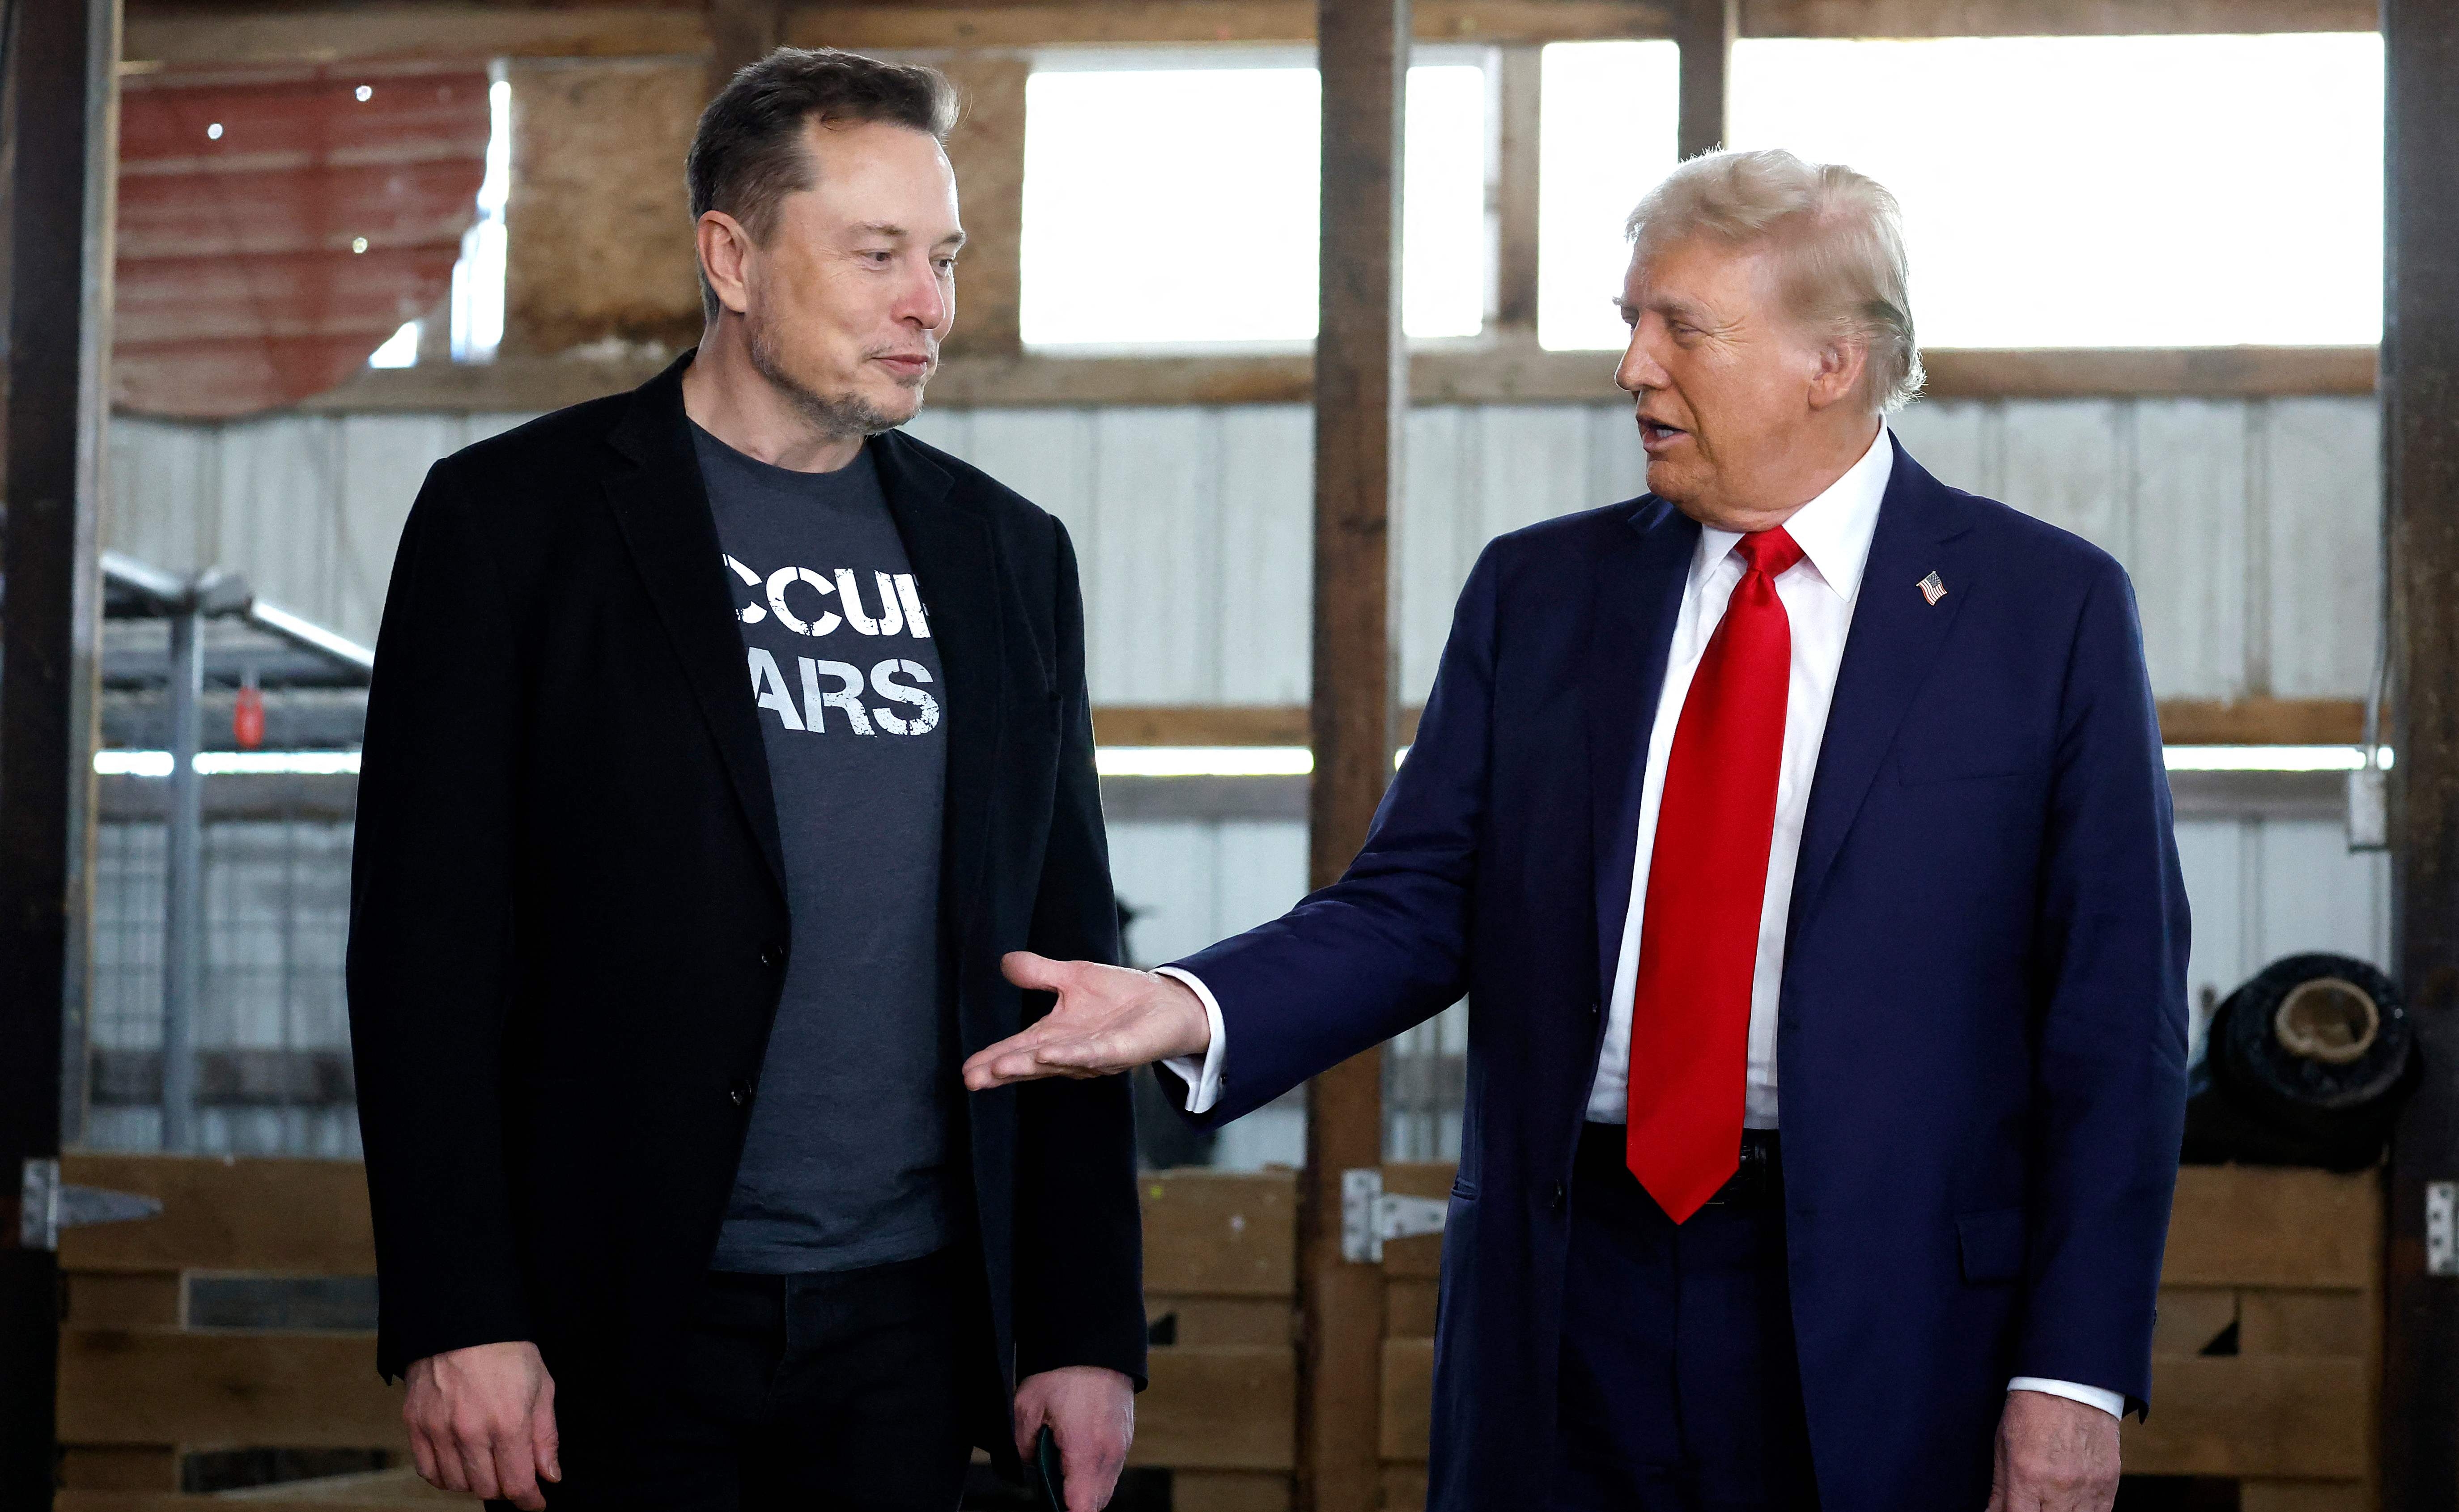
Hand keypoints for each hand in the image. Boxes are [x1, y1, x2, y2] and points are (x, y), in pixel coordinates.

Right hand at [403, 1340, 559, 1509]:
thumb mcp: (542, 1387)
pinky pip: (428, 1471)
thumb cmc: (508, 1351)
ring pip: (456, 1485)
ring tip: (486, 1463)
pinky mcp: (415, 1424)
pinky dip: (444, 1475)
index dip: (529, 1500)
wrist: (463, 1320)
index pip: (516, 1484)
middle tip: (512, 1472)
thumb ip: (545, 1436)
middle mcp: (471, 1431)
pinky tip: (459, 1461)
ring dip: (475, 1482)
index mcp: (508, 1422)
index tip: (536, 1502)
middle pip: (486, 1489)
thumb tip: (550, 1476)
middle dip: (504, 1487)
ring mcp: (439, 1429)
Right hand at [962, 952, 1210, 1089]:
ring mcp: (1095, 1055)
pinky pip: (1093, 1055)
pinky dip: (1070, 1055)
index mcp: (1056, 1036)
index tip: (967, 1070)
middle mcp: (1071, 1052)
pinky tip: (1047, 1055)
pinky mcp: (1120, 1051)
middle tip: (972, 1079)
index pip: (1019, 1050)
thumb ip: (1040, 974)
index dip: (993, 1060)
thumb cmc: (1120, 995)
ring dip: (1028, 1066)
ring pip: (1057, 1063)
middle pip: (1031, 1065)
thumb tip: (1004, 962)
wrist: (1167, 1002)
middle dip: (1003, 1071)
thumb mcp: (1073, 978)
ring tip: (999, 1068)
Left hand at [1014, 1365, 1134, 1511]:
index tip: (1050, 1506)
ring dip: (1083, 1489)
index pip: (1081, 1508)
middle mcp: (1109, 1454)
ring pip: (1103, 1489)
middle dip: (1072, 1502)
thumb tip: (1032, 1463)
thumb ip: (1022, 1448)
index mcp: (1085, 1450)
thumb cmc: (1061, 1372)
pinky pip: (1109, 1471)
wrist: (1095, 1343)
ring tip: (1060, 1469)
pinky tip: (1075, 1456)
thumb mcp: (1026, 1408)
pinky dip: (1093, 1473)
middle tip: (1049, 1486)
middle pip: (1093, 1503)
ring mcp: (1120, 1447)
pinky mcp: (1124, 1438)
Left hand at [1986, 1389, 2118, 1511]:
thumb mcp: (2003, 1446)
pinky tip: (2072, 1505)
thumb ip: (2000, 1489)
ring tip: (2051, 1503)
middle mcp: (2058, 1487)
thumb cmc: (2032, 1411)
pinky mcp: (2108, 1485)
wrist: (2072, 1385)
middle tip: (2033, 1505)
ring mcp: (2087, 1488)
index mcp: (2026, 1476)